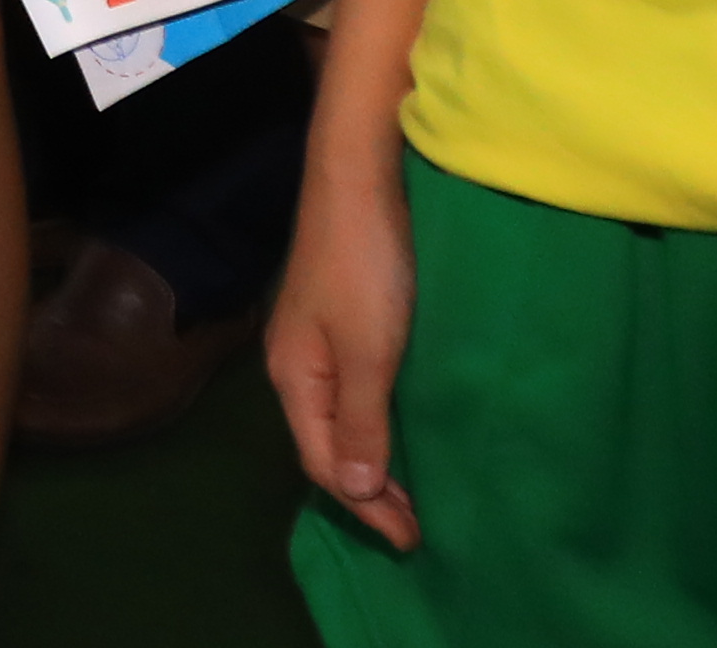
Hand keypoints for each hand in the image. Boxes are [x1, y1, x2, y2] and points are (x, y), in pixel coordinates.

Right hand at [268, 152, 421, 551]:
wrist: (361, 175)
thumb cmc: (365, 267)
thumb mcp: (369, 352)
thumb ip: (360, 422)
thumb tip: (355, 488)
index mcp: (294, 375)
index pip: (322, 462)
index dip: (366, 507)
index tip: (415, 541)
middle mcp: (299, 363)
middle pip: (328, 443)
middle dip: (370, 490)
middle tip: (422, 528)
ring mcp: (320, 338)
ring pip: (345, 416)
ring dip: (379, 457)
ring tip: (420, 491)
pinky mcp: (346, 317)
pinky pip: (360, 390)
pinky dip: (383, 421)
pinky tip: (409, 426)